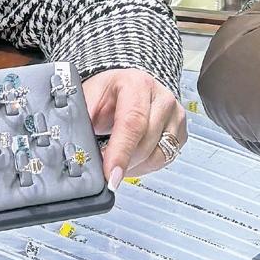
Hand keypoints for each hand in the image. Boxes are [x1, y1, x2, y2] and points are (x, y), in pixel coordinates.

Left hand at [83, 68, 186, 188]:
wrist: (127, 87)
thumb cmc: (108, 93)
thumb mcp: (88, 99)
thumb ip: (83, 122)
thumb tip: (77, 150)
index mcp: (137, 84)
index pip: (132, 123)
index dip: (120, 153)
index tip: (110, 176)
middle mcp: (161, 98)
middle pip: (146, 143)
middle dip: (123, 163)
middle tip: (104, 169)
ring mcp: (175, 115)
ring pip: (158, 156)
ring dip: (134, 167)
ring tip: (117, 163)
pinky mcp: (181, 132)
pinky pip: (166, 159)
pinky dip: (146, 166)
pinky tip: (132, 160)